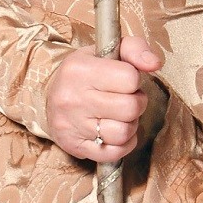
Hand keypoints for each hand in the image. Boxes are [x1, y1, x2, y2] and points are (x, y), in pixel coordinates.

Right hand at [47, 35, 162, 163]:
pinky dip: (124, 144)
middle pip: (130, 108)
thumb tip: (155, 63)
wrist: (48, 97)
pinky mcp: (76, 147)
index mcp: (80, 69)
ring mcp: (73, 126)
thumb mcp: (105, 51)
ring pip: (123, 133)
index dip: (134, 80)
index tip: (125, 80)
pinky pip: (115, 153)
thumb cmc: (83, 72)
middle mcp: (73, 98)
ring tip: (120, 116)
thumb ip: (135, 49)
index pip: (130, 78)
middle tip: (126, 99)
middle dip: (136, 103)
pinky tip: (116, 132)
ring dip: (130, 125)